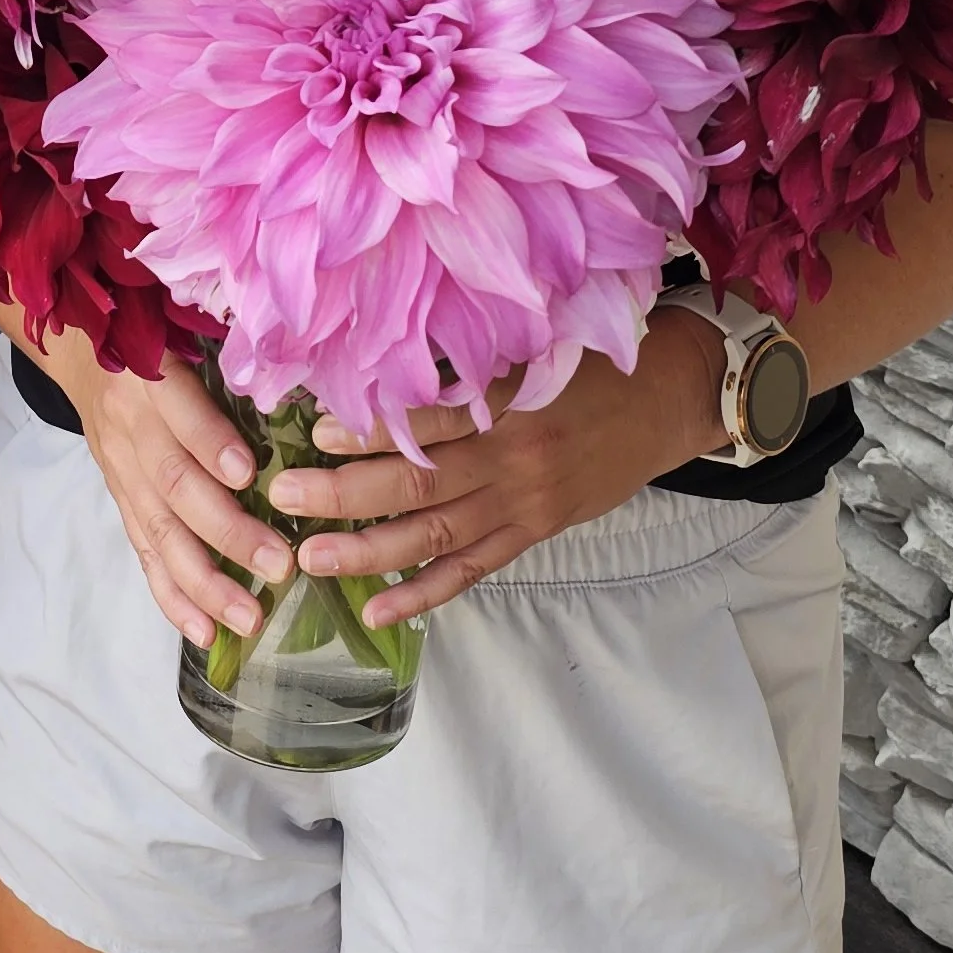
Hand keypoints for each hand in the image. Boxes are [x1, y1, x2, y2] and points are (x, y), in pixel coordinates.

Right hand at [74, 353, 295, 651]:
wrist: (87, 360)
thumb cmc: (163, 346)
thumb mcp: (189, 333)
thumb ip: (237, 362)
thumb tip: (312, 390)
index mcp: (154, 377)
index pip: (181, 411)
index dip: (211, 444)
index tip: (252, 475)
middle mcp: (133, 428)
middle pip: (176, 485)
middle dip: (228, 532)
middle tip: (280, 565)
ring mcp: (124, 472)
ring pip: (161, 533)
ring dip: (205, 582)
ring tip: (248, 618)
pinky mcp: (122, 504)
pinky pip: (145, 556)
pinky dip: (173, 598)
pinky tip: (203, 632)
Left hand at [270, 312, 725, 621]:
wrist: (668, 396)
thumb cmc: (592, 358)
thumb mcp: (537, 342)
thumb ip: (471, 359)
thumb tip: (389, 360)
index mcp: (506, 404)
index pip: (427, 422)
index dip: (368, 431)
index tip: (313, 430)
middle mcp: (510, 460)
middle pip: (415, 485)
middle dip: (343, 494)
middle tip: (284, 494)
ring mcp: (522, 504)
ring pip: (434, 536)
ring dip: (368, 552)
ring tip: (310, 558)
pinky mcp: (534, 531)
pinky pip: (471, 570)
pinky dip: (424, 594)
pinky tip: (377, 610)